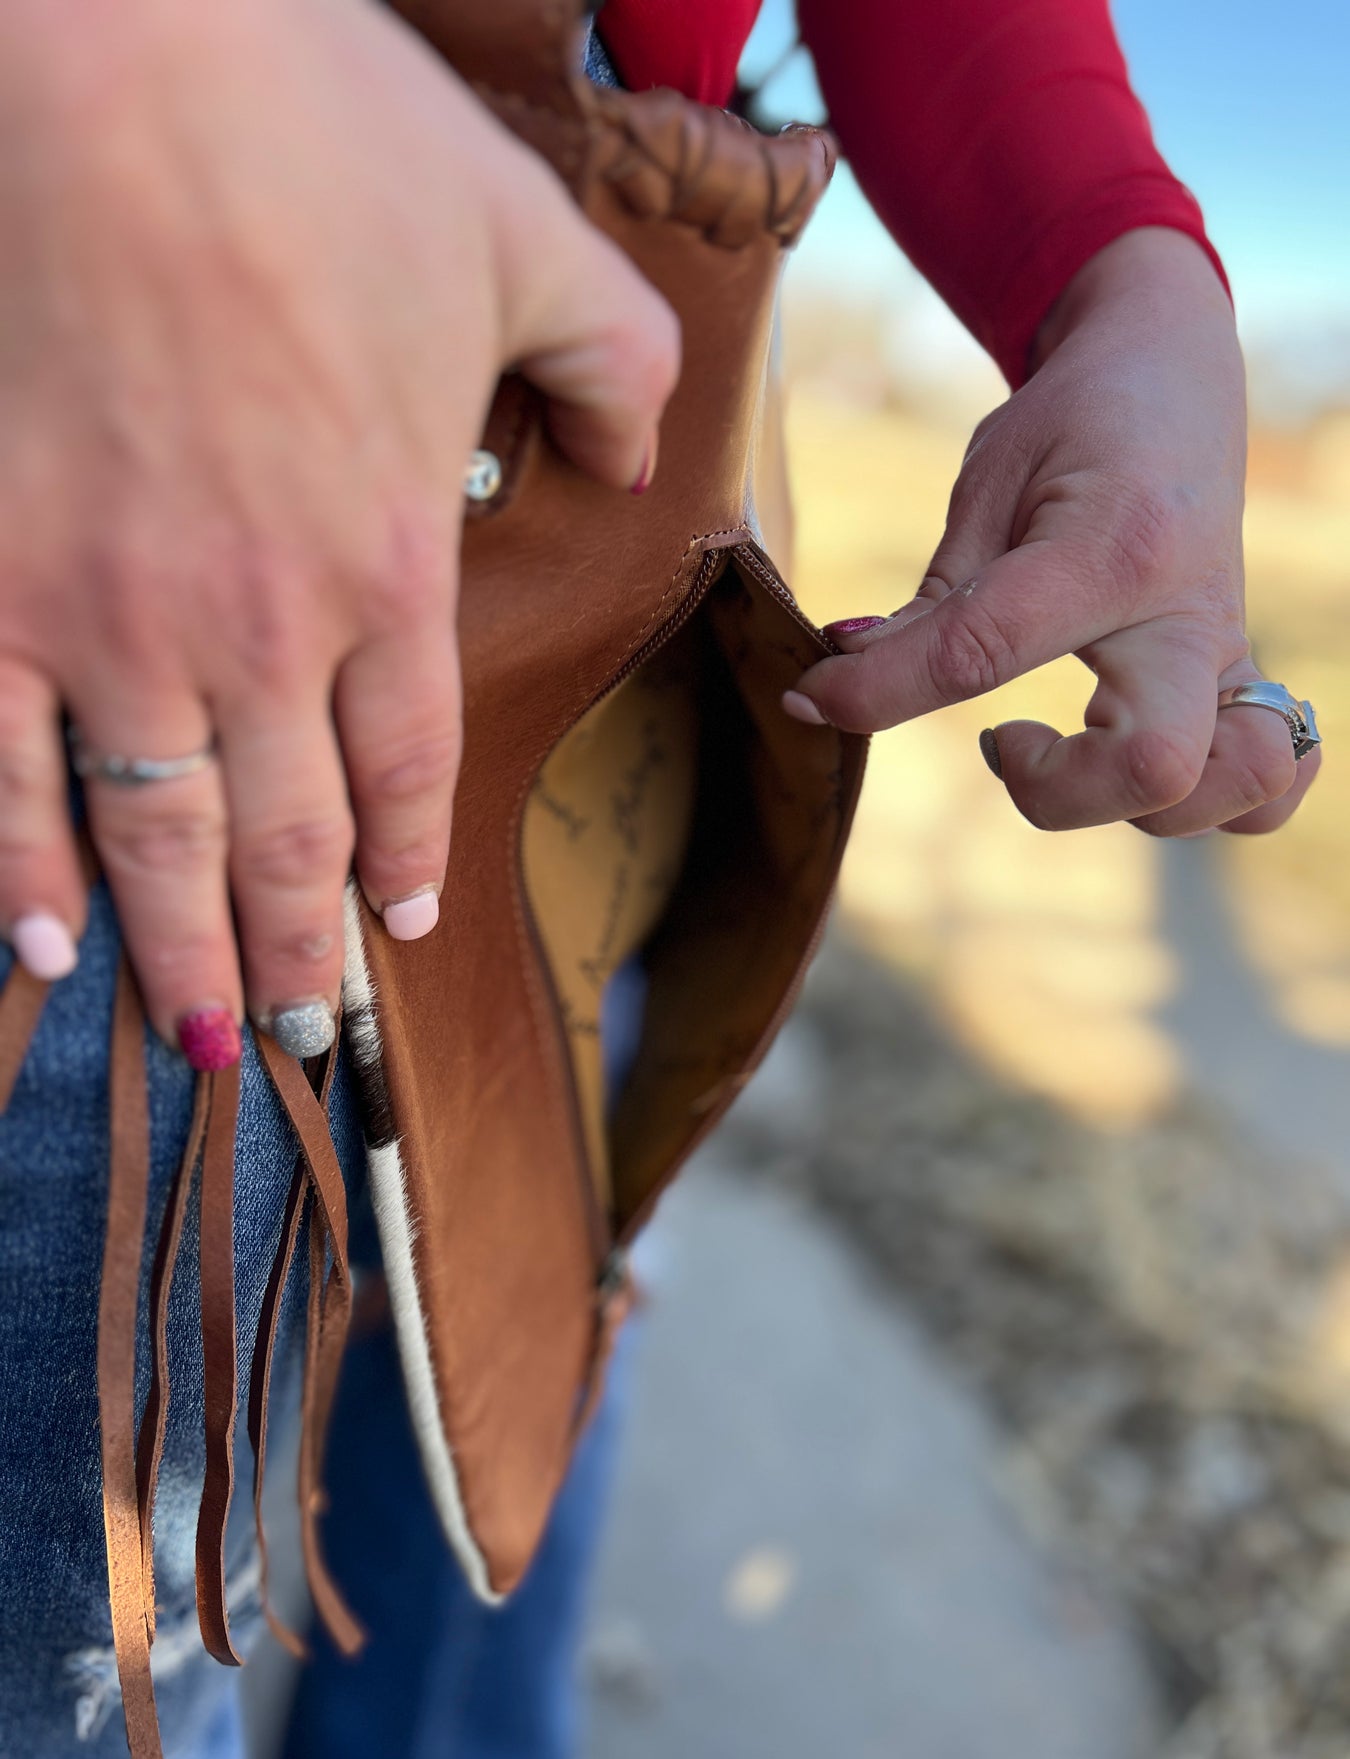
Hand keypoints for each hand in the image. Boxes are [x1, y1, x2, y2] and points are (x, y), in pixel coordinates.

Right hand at [0, 0, 676, 1062]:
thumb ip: (618, 372)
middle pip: (285, 839)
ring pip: (158, 839)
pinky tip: (38, 948)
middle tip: (299, 1037)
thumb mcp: (536, 247)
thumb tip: (640, 465)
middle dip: (297, 953)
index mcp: (389, 563)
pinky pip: (0, 767)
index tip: (400, 921)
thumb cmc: (332, 138)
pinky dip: (20, 869)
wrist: (125, 58)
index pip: (404, 764)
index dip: (402, 857)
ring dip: (181, 956)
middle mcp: (258, 625)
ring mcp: (111, 614)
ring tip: (199, 1041)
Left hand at [787, 228, 1317, 838]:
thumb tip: (829, 694)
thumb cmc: (1068, 428)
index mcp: (1106, 547)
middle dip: (1052, 793)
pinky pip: (1277, 775)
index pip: (979, 654)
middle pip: (1150, 765)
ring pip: (1239, 786)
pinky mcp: (1240, 673)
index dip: (874, 695)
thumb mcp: (983, 494)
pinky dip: (1222, 803)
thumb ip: (922, 611)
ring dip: (1144, 810)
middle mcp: (1185, 610)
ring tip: (1073, 755)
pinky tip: (1143, 777)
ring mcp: (1228, 649)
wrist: (1171, 372)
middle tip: (996, 741)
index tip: (813, 699)